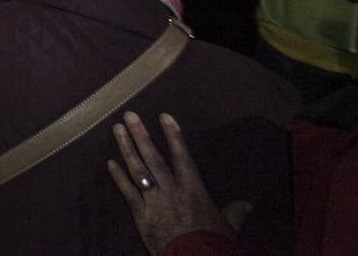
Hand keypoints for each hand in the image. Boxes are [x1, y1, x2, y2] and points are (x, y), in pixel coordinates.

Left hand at [107, 111, 251, 255]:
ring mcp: (154, 202)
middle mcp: (171, 191)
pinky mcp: (141, 216)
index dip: (173, 135)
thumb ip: (235, 212)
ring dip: (126, 149)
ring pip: (137, 170)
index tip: (164, 116)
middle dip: (141, 135)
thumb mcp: (229, 227)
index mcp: (193, 190)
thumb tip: (248, 205)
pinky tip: (109, 162)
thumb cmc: (214, 244)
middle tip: (129, 115)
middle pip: (153, 158)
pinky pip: (127, 193)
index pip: (182, 156)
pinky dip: (118, 177)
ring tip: (117, 130)